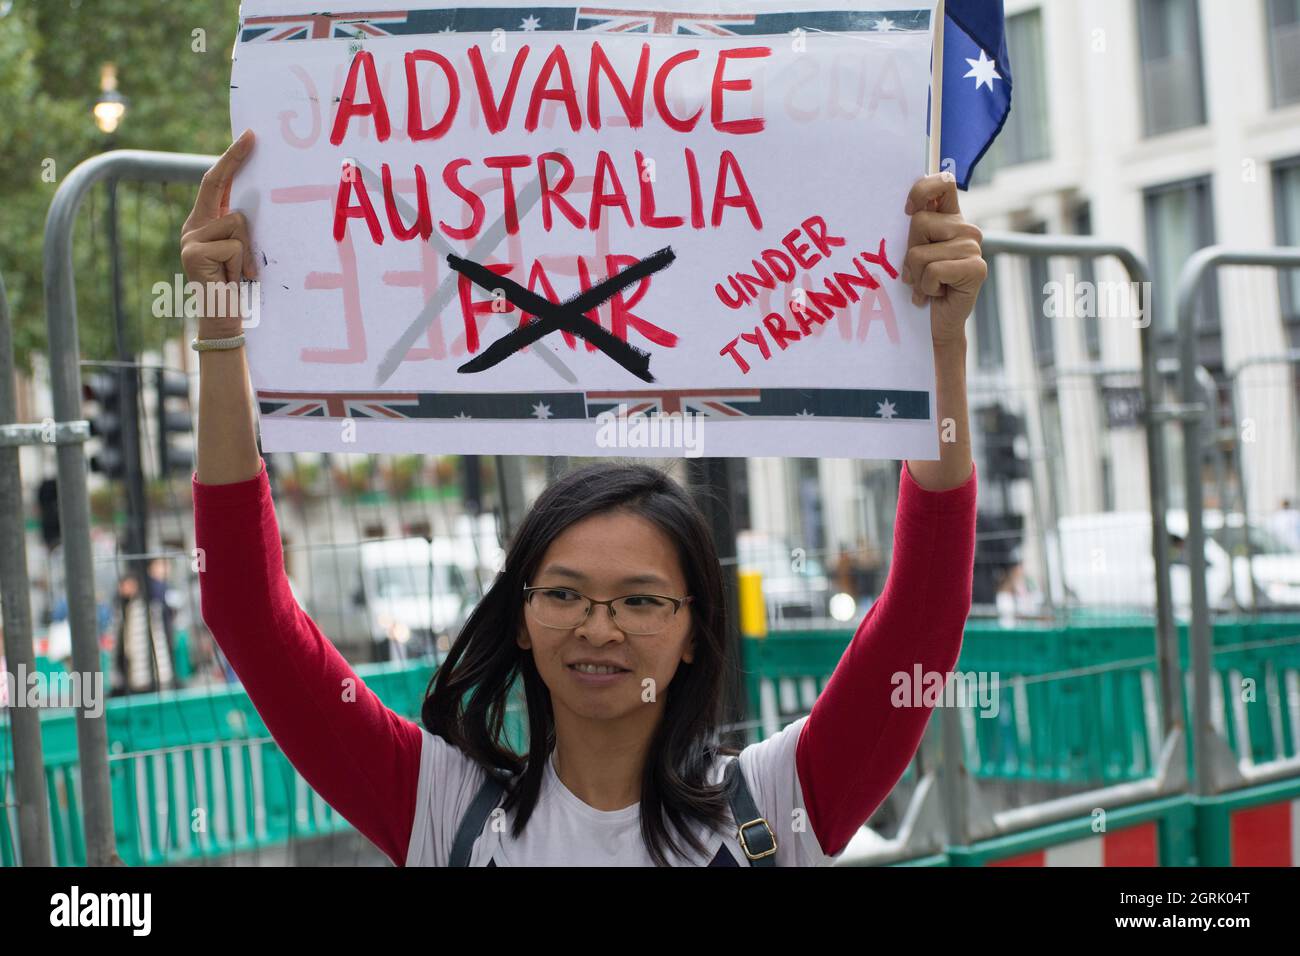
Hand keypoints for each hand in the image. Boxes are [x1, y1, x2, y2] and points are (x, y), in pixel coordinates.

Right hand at [179, 129, 256, 335]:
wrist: (224, 321)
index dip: (230, 159)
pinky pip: (234, 245)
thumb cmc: (240, 288)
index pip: (215, 184)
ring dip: (248, 251)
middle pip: (216, 187)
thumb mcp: (243, 252)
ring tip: (242, 273)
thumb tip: (255, 207)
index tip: (248, 137)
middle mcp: (192, 227)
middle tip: (253, 135)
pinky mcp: (193, 252)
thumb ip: (241, 230)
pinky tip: (234, 280)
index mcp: (204, 224)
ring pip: (236, 223)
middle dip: (234, 159)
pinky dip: (242, 264)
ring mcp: (190, 239)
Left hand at [901, 172, 986, 347]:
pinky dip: (926, 287)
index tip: (906, 211)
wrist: (937, 323)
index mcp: (951, 218)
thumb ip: (914, 228)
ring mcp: (973, 247)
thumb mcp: (913, 252)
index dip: (921, 191)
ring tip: (927, 285)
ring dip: (916, 275)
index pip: (943, 182)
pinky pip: (933, 270)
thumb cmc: (921, 285)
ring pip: (920, 251)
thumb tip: (907, 208)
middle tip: (918, 271)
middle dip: (908, 251)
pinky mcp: (976, 268)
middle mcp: (965, 228)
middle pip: (918, 222)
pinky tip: (935, 294)